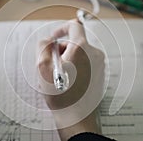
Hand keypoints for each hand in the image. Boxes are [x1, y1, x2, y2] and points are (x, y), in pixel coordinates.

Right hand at [37, 19, 104, 140]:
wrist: (76, 116)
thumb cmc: (60, 94)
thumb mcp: (42, 66)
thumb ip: (43, 46)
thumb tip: (48, 40)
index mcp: (82, 48)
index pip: (74, 25)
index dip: (61, 28)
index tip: (54, 37)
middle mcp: (94, 54)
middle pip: (75, 42)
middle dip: (61, 50)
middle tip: (51, 64)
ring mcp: (99, 65)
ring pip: (80, 54)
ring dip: (68, 60)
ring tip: (59, 76)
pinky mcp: (100, 74)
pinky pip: (86, 63)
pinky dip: (75, 67)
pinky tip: (67, 81)